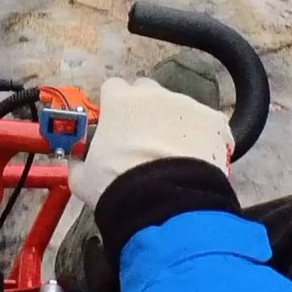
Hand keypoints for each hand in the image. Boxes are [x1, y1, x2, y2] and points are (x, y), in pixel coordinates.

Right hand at [69, 77, 231, 208]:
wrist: (164, 203)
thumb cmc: (118, 187)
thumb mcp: (83, 178)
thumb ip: (79, 162)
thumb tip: (77, 162)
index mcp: (119, 101)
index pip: (114, 88)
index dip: (114, 105)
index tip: (115, 124)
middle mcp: (155, 95)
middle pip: (148, 92)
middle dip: (145, 110)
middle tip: (143, 140)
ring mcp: (187, 105)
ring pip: (179, 108)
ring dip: (175, 126)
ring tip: (173, 159)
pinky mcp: (214, 122)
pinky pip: (208, 125)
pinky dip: (204, 139)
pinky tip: (197, 162)